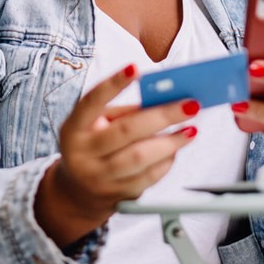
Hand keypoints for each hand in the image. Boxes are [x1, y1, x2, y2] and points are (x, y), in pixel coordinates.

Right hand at [34, 63, 199, 246]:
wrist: (78, 191)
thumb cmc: (93, 145)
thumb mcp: (97, 124)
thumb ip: (124, 112)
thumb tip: (162, 99)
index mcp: (74, 128)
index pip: (91, 102)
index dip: (113, 85)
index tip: (135, 68)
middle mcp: (82, 153)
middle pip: (126, 131)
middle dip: (162, 115)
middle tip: (189, 105)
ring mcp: (99, 177)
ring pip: (140, 158)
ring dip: (171, 142)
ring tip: (190, 130)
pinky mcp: (118, 196)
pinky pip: (148, 177)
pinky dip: (167, 161)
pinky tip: (175, 149)